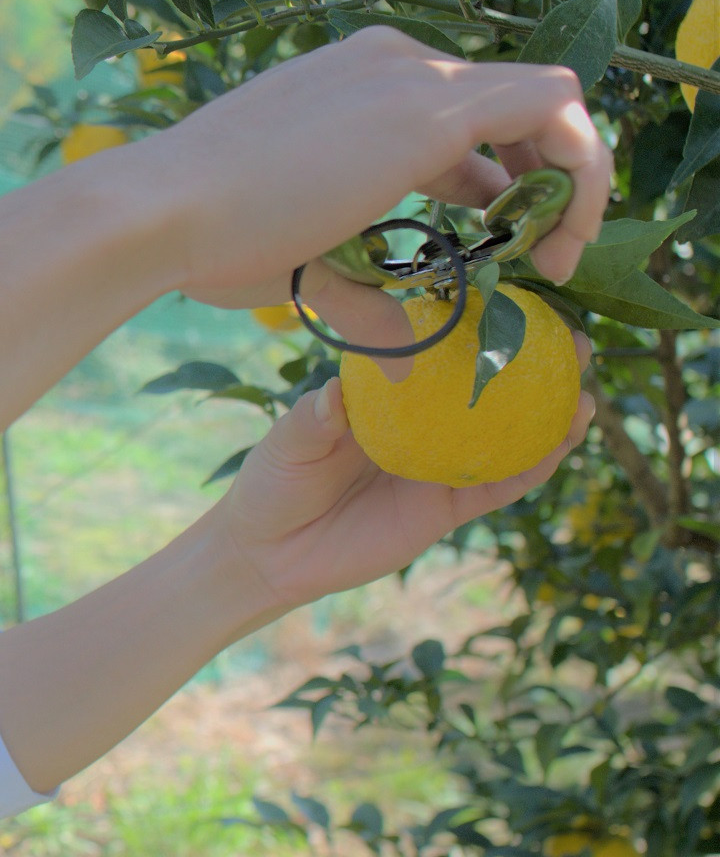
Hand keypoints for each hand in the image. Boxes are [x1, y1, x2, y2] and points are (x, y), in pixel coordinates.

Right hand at [132, 28, 609, 361]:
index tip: (492, 241)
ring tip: (555, 253)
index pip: (455, 113)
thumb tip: (402, 351)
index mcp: (350, 82)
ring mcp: (411, 75)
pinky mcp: (433, 109)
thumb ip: (360, 290)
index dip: (492, 178)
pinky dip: (579, 169)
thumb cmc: (202, 239)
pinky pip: (556, 109)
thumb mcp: (301, 260)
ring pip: (548, 98)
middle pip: (508, 103)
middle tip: (537, 253)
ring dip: (568, 174)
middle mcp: (389, 61)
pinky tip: (557, 242)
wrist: (158, 212)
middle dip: (539, 176)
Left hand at [205, 353, 593, 618]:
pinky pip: (497, 487)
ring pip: (508, 439)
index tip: (520, 303)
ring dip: (550, 418)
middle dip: (536, 368)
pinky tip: (562, 447)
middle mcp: (421, 425)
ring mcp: (438, 465)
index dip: (480, 330)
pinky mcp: (445, 508)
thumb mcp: (287, 443)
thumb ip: (312, 420)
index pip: (440, 355)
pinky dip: (532, 468)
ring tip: (586, 396)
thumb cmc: (273, 483)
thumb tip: (335, 396)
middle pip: (490, 392)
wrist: (269, 553)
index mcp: (387, 397)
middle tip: (576, 343)